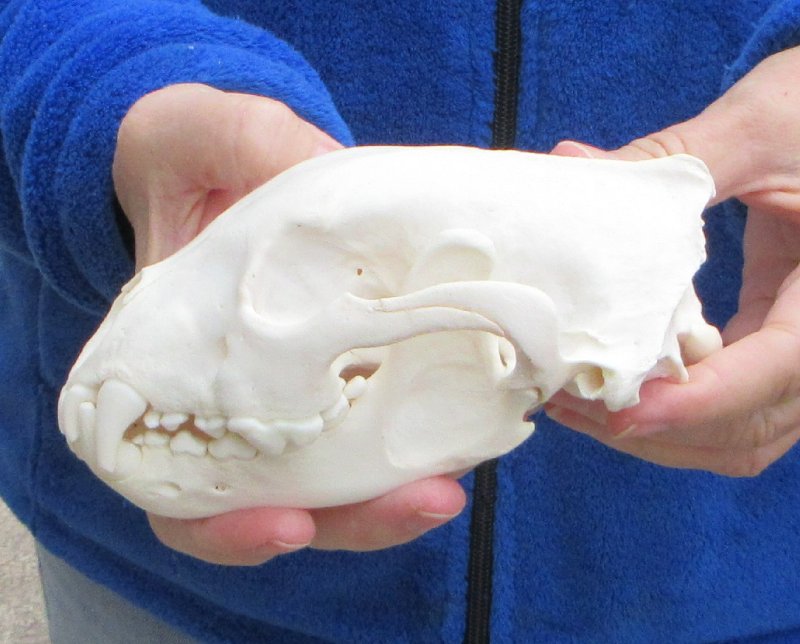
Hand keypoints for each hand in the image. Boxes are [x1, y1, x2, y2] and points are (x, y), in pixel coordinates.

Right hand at [113, 83, 465, 563]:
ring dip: (393, 501)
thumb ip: (251, 150)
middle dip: (351, 520)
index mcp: (175, 372)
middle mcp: (239, 399)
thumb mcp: (213, 139)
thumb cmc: (203, 158)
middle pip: (280, 504)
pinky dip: (420, 441)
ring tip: (450, 486)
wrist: (230, 163)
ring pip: (339, 483)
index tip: (284, 525)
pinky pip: (383, 427)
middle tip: (423, 500)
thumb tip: (327, 178)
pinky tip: (471, 430)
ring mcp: (300, 390)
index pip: (181, 487)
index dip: (222, 528)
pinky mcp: (353, 369)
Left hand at [546, 46, 799, 476]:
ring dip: (662, 435)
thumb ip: (673, 160)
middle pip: (750, 426)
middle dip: (660, 428)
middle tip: (572, 405)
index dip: (698, 402)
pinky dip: (676, 415)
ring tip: (579, 407)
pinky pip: (734, 410)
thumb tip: (570, 168)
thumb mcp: (761, 128)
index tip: (620, 412)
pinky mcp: (777, 346)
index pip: (776, 370)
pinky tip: (618, 387)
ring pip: (742, 435)